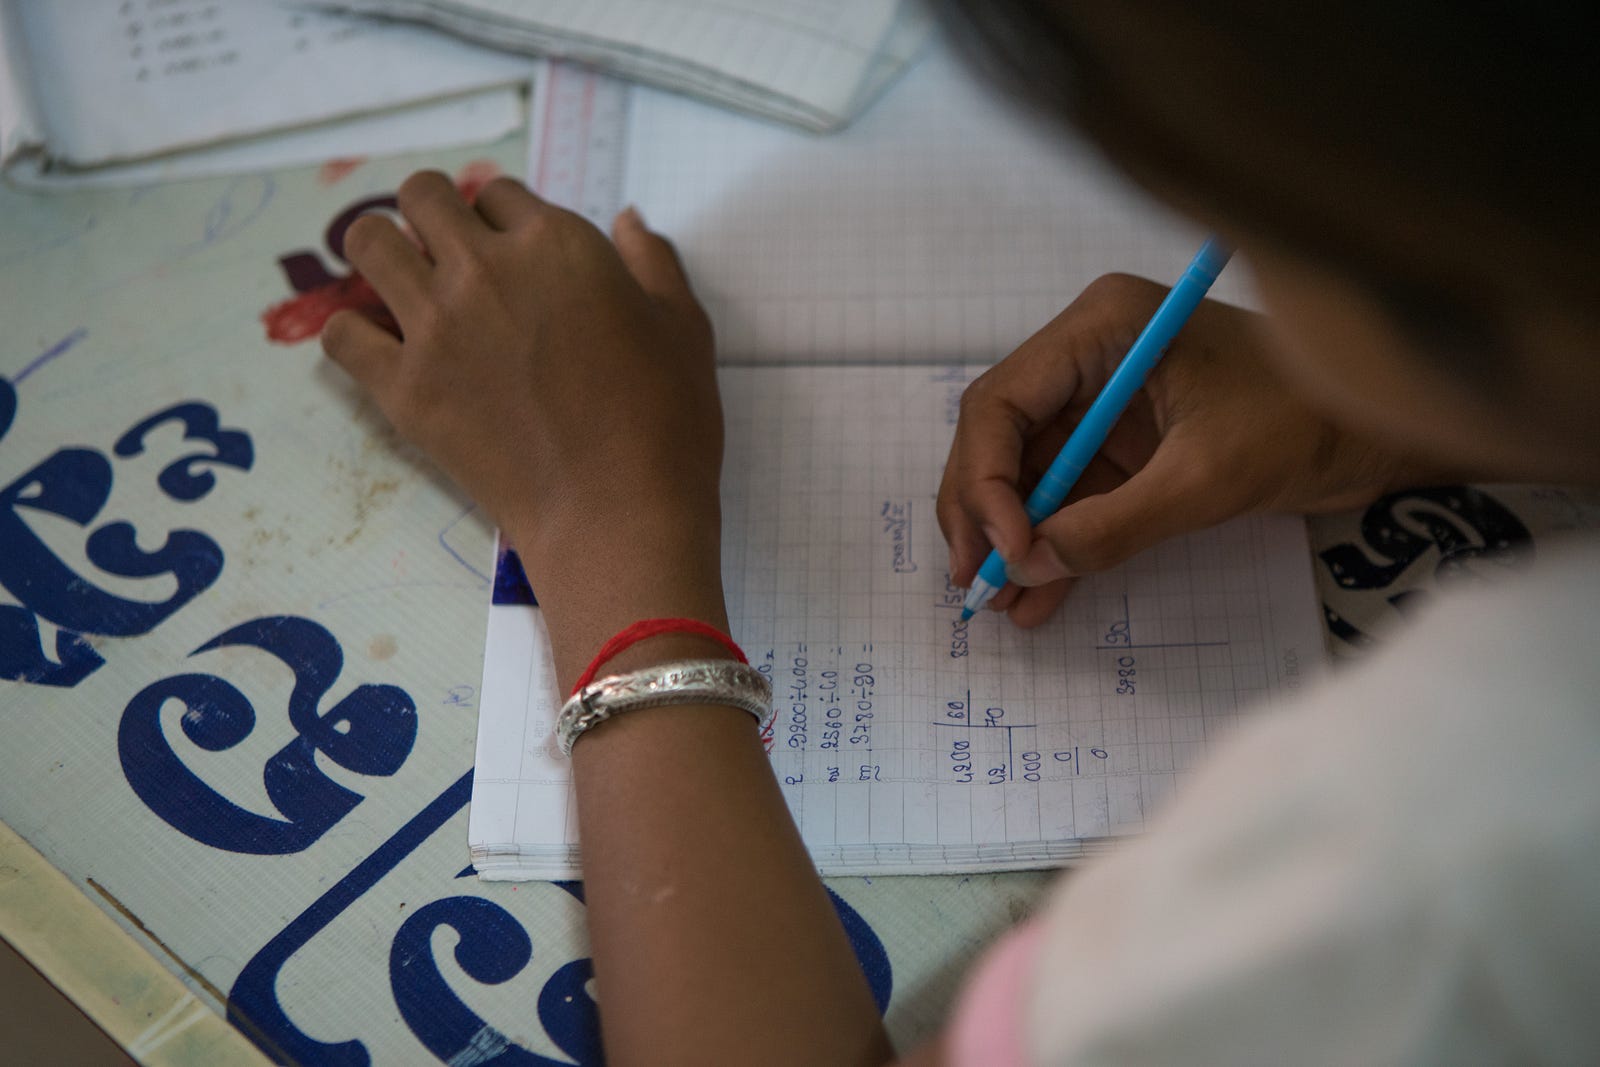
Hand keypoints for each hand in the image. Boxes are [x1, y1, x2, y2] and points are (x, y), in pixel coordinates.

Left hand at [321, 172, 725, 680]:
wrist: (618, 514)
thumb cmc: (666, 423)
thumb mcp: (682, 328)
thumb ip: (653, 264)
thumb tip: (627, 219)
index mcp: (556, 244)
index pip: (499, 193)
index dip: (505, 219)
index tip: (514, 254)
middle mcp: (484, 269)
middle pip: (422, 196)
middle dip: (434, 215)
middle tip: (450, 255)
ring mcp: (435, 327)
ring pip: (368, 242)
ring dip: (384, 252)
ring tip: (405, 284)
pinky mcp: (402, 388)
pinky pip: (340, 333)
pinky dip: (354, 332)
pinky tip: (383, 347)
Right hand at [938, 273, 1427, 627]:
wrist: (1384, 432)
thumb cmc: (1308, 423)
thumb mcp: (1207, 478)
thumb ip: (1114, 524)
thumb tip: (1029, 565)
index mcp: (1100, 328)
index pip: (1002, 402)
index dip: (986, 479)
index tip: (1002, 547)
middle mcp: (1089, 355)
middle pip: (1002, 438)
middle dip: (986, 514)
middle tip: (976, 583)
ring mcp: (1105, 401)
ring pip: (1029, 475)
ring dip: (1015, 540)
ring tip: (1000, 602)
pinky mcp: (1127, 444)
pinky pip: (1071, 497)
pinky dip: (1055, 545)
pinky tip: (1038, 596)